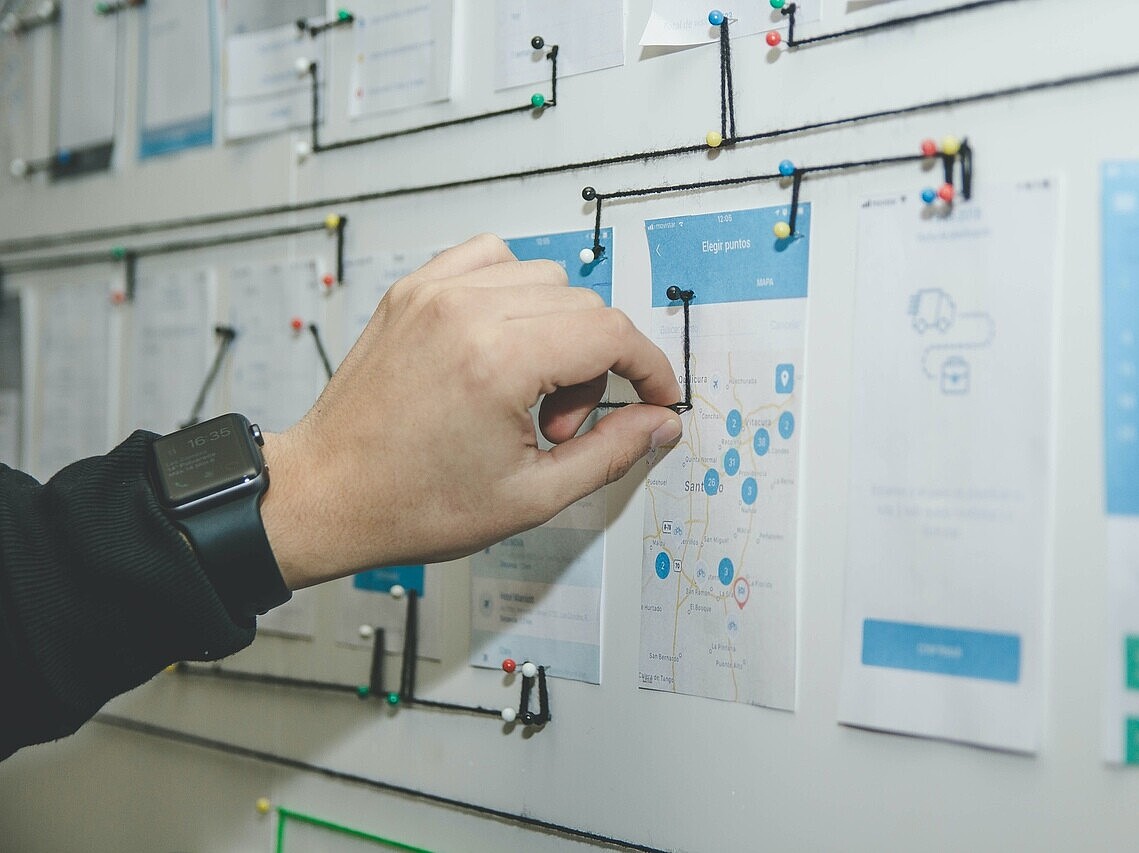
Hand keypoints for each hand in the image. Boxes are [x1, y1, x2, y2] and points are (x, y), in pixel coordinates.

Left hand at [260, 234, 681, 589]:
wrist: (326, 495)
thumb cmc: (410, 503)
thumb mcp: (530, 497)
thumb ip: (610, 453)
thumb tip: (657, 422)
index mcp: (497, 361)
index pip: (611, 333)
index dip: (649, 368)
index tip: (655, 396)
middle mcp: (465, 311)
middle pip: (584, 306)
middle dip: (597, 366)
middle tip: (559, 426)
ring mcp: (433, 293)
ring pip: (544, 277)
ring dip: (557, 329)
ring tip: (525, 392)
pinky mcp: (412, 290)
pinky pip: (490, 257)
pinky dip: (513, 292)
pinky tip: (501, 343)